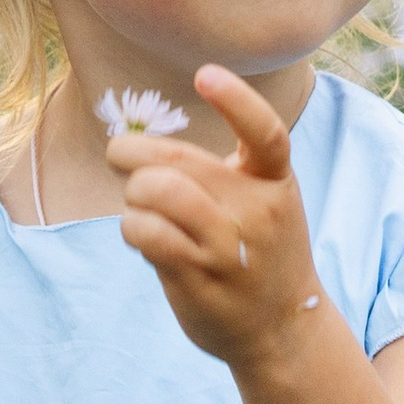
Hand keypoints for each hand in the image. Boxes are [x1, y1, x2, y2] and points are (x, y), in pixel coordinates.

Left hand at [104, 65, 320, 366]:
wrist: (282, 329)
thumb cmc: (258, 253)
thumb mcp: (261, 205)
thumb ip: (215, 174)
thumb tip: (134, 144)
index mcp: (275, 182)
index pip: (265, 133)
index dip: (236, 101)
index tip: (204, 74)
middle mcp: (257, 211)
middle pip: (180, 160)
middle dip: (131, 153)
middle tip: (121, 160)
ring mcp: (228, 248)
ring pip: (158, 192)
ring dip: (133, 193)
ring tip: (138, 205)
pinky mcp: (199, 278)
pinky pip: (146, 233)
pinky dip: (132, 227)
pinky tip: (142, 235)